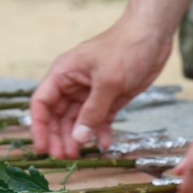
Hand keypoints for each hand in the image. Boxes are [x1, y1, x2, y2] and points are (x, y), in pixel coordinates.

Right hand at [30, 0, 192, 158]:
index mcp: (63, 74)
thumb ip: (92, 111)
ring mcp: (91, 92)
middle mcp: (73, 84)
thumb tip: (78, 137)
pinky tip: (102, 145)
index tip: (42, 147)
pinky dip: (99, 132)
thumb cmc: (126, 48)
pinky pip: (99, 120)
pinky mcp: (109, 98)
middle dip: (59, 137)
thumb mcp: (108, 82)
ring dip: (77, 137)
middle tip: (63, 157)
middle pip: (58, 116)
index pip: (42, 103)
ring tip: (79, 156)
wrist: (152, 35)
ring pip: (77, 121)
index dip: (39, 126)